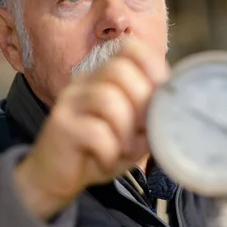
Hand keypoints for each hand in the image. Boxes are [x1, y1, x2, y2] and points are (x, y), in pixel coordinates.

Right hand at [14, 39, 169, 219]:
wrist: (56, 178)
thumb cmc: (100, 151)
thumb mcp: (133, 133)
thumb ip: (150, 116)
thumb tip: (170, 107)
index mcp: (105, 76)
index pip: (130, 48)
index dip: (153, 67)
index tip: (160, 95)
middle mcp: (85, 81)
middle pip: (120, 70)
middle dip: (141, 103)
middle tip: (140, 131)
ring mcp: (70, 101)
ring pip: (108, 99)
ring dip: (125, 131)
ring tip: (122, 149)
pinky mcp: (61, 126)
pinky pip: (95, 131)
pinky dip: (109, 151)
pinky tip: (105, 160)